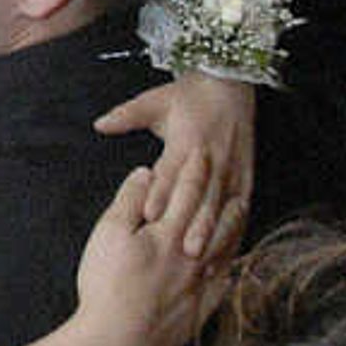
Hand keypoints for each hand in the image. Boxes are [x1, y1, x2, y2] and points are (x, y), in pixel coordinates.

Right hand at [74, 165, 226, 345]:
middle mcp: (192, 256)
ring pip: (224, 246)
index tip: (202, 151)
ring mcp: (200, 284)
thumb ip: (129, 201)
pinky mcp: (201, 309)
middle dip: (222, 191)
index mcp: (168, 234)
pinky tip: (233, 260)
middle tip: (232, 174)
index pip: (187, 192)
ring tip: (240, 209)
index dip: (194, 168)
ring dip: (233, 224)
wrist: (116, 340)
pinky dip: (231, 263)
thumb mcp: (109, 234)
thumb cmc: (106, 285)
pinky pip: (224, 281)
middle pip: (214, 216)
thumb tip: (146, 174)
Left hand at [97, 75, 256, 261]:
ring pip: (224, 208)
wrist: (229, 85)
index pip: (172, 170)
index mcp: (187, 140)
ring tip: (203, 261)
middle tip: (183, 251)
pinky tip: (224, 256)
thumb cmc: (187, 97)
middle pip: (202, 195)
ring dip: (215, 235)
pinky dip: (234, 233)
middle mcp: (211, 158)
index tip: (149, 214)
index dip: (161, 192)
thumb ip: (127, 114)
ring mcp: (232, 171)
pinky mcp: (246, 179)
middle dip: (194, 224)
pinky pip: (241, 210)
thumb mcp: (155, 100)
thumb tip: (99, 124)